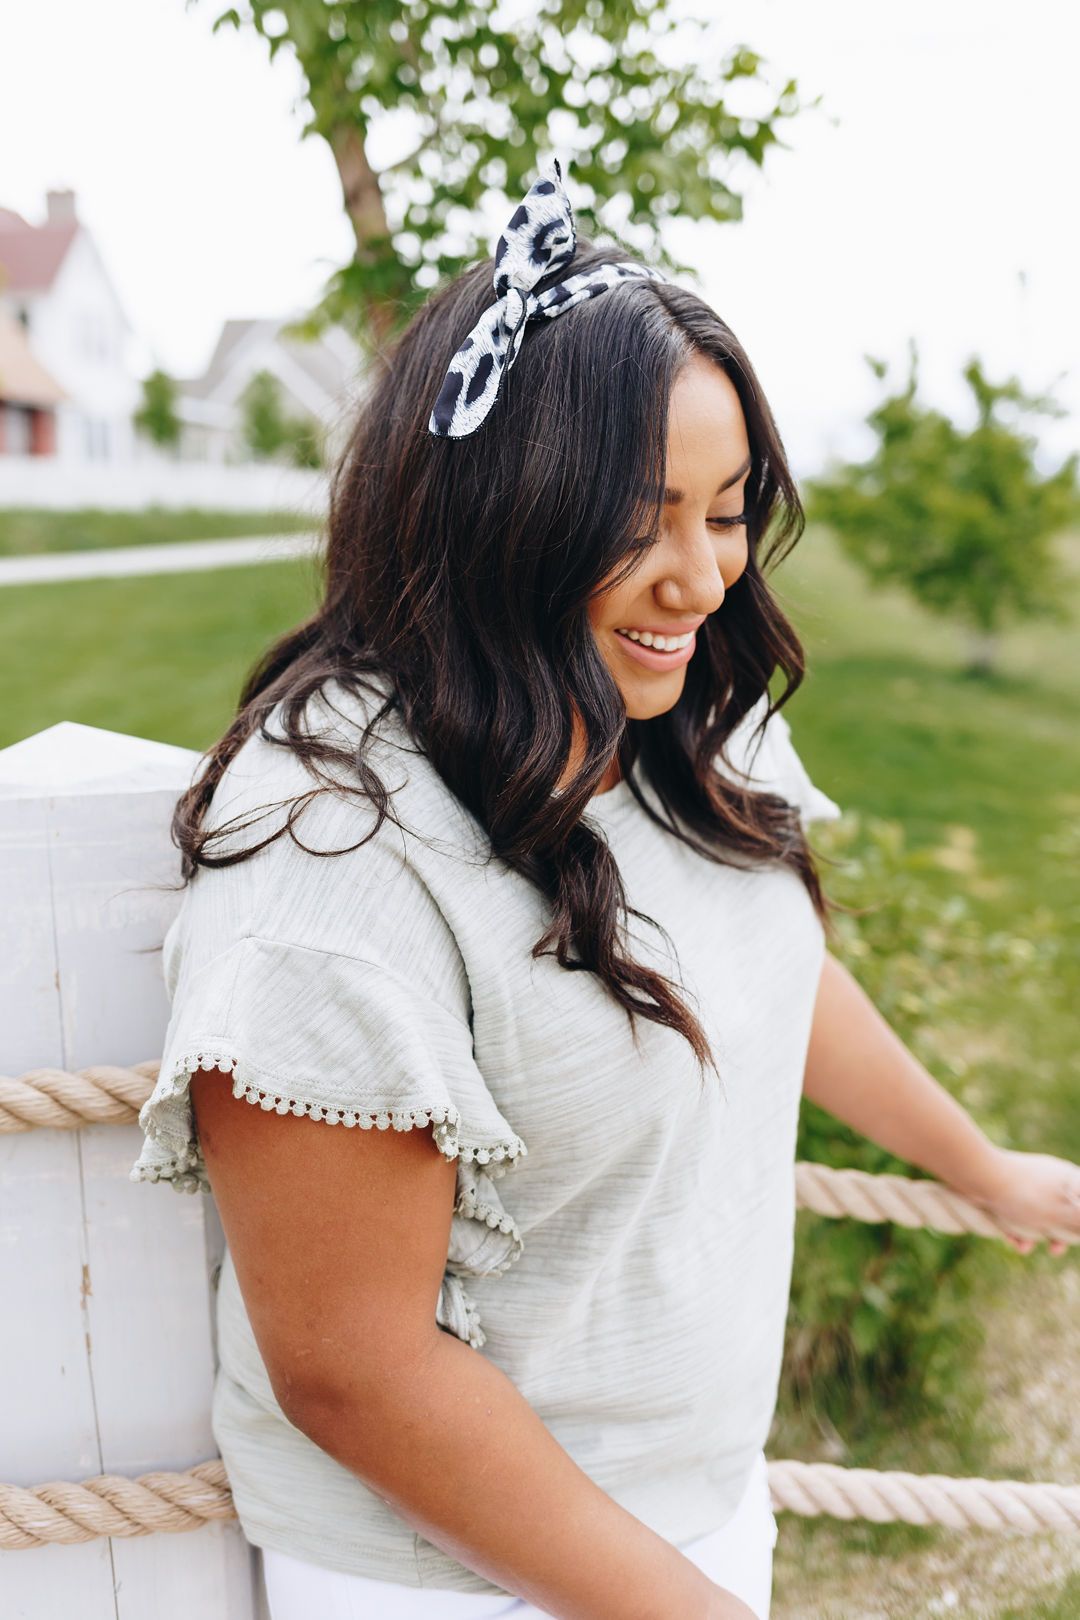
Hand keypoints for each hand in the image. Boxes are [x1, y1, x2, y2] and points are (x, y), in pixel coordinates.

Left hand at [961, 1146, 1079, 1256]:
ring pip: (1039, 1216)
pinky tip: (1010, 1240)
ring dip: (1034, 1235)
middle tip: (1055, 1249)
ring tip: (1024, 1247)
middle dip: (1059, 1234)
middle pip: (1064, 1212)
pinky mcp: (1008, 1190)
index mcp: (1068, 1178)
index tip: (1075, 1235)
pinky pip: (1019, 1213)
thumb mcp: (1060, 1215)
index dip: (1079, 1224)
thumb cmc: (1024, 1197)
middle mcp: (1051, 1177)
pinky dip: (1017, 1228)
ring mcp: (1029, 1183)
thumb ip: (1079, 1222)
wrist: (978, 1177)